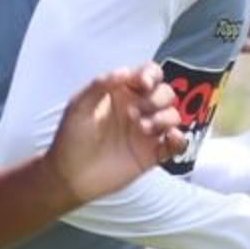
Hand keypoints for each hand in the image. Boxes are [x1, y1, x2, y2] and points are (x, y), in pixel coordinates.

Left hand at [45, 62, 188, 203]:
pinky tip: (170, 138)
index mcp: (122, 93)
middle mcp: (138, 109)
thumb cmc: (71, 138)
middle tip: (134, 114)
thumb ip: (100, 85)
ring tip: (143, 129)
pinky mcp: (152, 154)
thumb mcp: (79, 106)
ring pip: (173, 115)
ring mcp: (147, 132)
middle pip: (165, 93)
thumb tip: (126, 71)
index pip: (148, 74)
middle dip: (156, 99)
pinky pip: (177, 143)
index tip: (143, 85)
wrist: (70, 176)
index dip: (151, 75)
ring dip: (164, 118)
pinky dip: (179, 139)